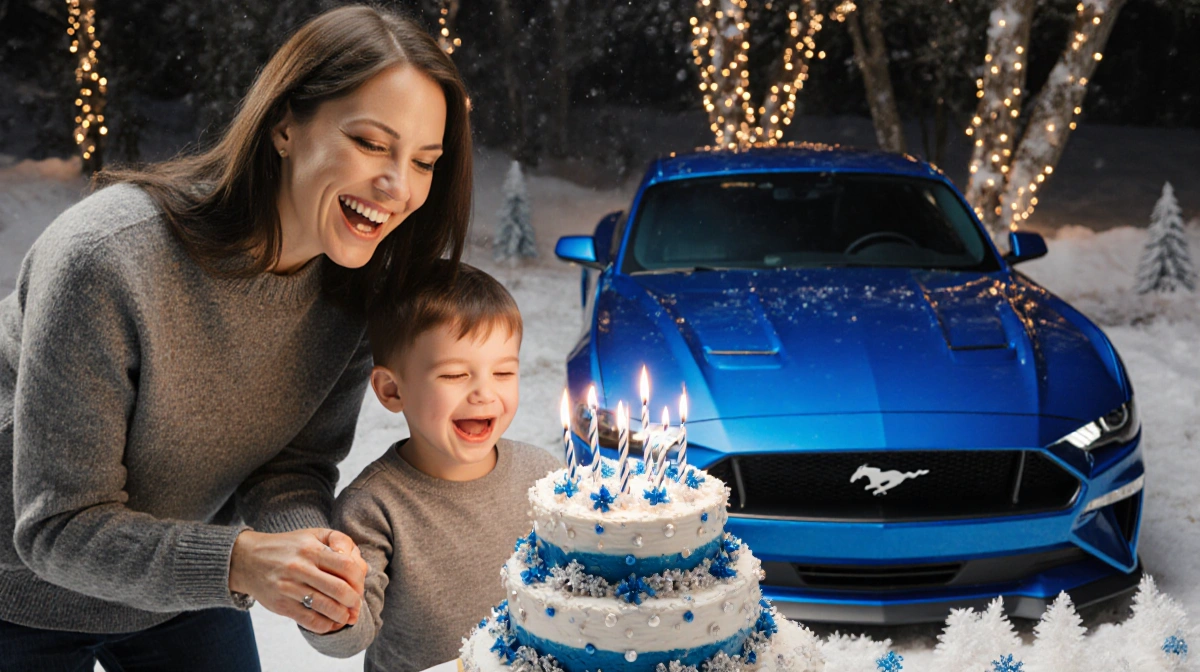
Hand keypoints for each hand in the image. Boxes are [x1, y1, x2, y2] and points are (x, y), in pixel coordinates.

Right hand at [229, 528, 366, 633]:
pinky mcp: (281, 605)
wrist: (246, 559)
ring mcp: (289, 588)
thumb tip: (360, 566)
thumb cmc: (287, 546)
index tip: (359, 587)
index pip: (347, 566)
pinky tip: (330, 624)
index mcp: (311, 549)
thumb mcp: (313, 534)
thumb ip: (340, 542)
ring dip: (342, 616)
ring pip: (326, 607)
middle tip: (357, 606)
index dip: (359, 580)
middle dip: (354, 601)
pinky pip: (309, 620)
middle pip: (340, 589)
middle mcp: (300, 568)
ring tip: (347, 617)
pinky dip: (325, 626)